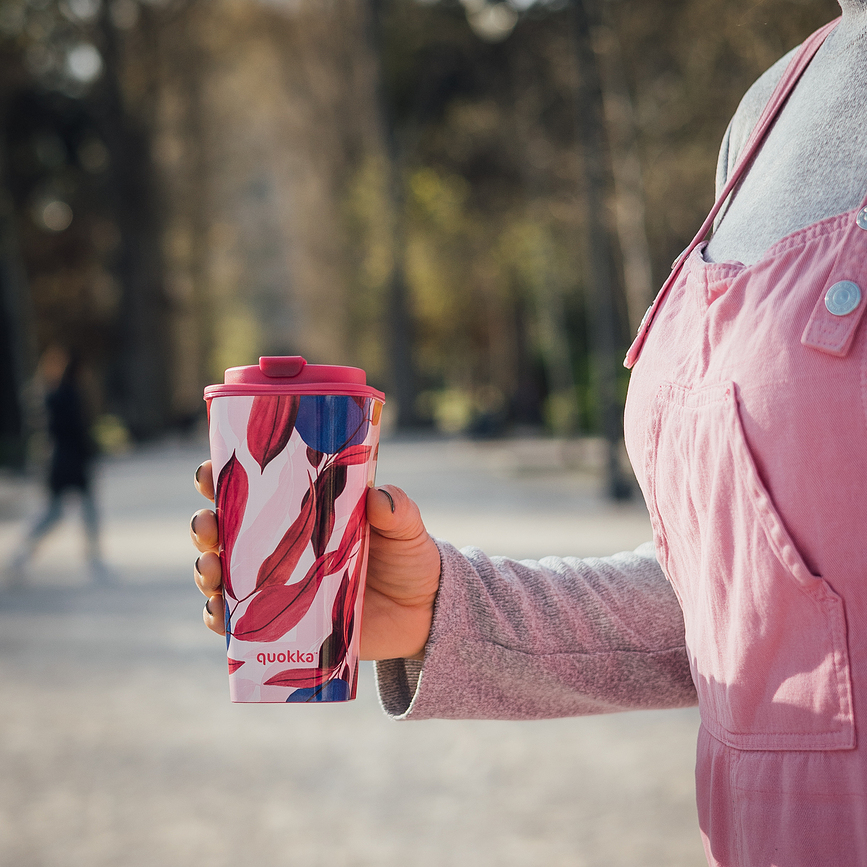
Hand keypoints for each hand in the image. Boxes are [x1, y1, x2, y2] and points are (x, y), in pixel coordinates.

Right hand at [191, 461, 440, 660]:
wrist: (421, 612)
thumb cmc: (407, 557)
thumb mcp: (407, 528)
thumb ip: (398, 510)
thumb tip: (380, 497)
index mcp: (302, 511)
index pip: (252, 489)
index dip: (222, 478)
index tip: (209, 472)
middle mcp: (279, 546)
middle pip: (224, 531)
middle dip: (204, 526)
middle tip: (208, 526)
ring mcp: (276, 586)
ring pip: (222, 575)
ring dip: (205, 571)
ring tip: (211, 570)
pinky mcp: (281, 625)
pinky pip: (236, 625)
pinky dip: (219, 619)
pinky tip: (220, 615)